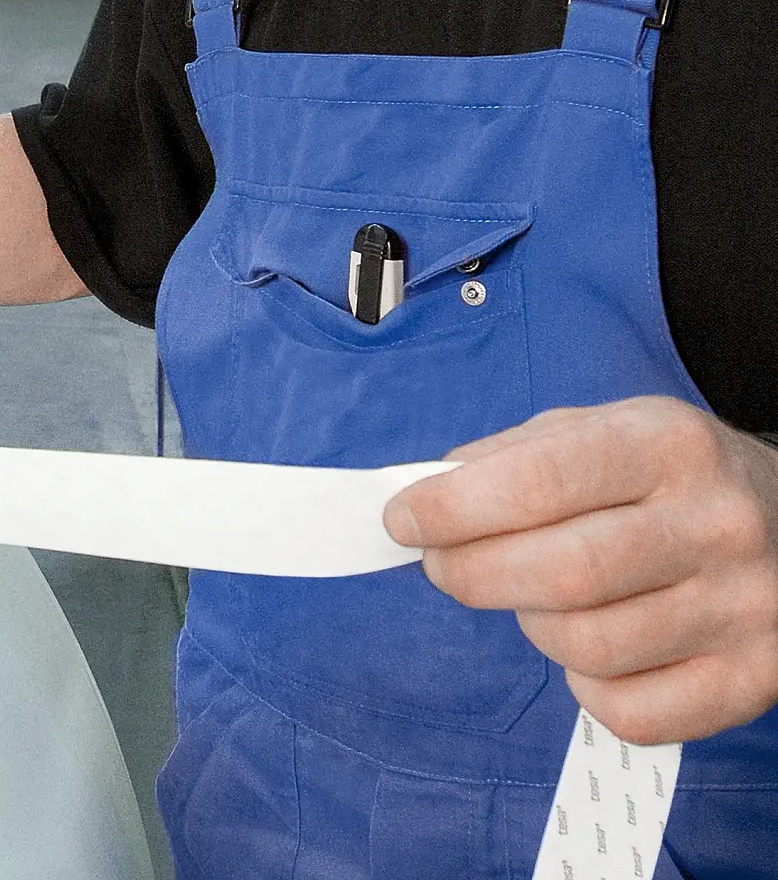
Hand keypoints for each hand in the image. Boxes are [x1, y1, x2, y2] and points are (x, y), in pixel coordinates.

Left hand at [384, 396, 777, 743]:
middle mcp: (717, 523)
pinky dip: (587, 690)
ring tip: (537, 598)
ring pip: (586, 647)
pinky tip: (591, 649)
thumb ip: (511, 457)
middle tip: (442, 564)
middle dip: (469, 573)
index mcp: (668, 446)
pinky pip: (630, 712)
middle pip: (559, 574)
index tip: (402, 520)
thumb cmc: (665, 479)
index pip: (538, 483)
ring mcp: (744, 607)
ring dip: (532, 626)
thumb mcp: (600, 431)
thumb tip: (427, 495)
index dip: (451, 509)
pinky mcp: (754, 679)